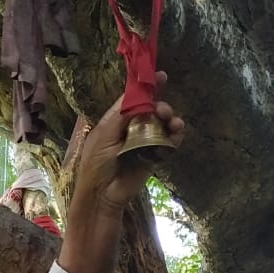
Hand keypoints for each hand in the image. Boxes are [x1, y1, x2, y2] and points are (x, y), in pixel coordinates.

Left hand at [72, 72, 184, 213]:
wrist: (102, 196)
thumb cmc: (96, 164)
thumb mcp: (104, 134)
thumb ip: (121, 114)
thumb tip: (135, 92)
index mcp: (116, 121)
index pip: (133, 100)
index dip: (146, 88)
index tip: (161, 76)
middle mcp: (131, 130)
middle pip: (152, 111)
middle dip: (160, 106)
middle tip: (163, 110)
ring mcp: (144, 144)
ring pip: (162, 126)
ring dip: (170, 120)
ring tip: (172, 121)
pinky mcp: (154, 158)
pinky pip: (168, 144)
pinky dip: (175, 136)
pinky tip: (177, 132)